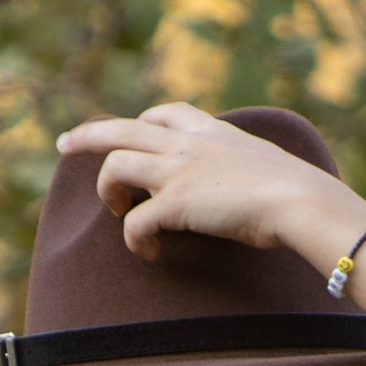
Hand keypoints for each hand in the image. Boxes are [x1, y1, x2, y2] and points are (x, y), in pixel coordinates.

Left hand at [56, 105, 363, 263]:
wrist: (301, 200)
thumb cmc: (297, 191)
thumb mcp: (266, 166)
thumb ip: (245, 168)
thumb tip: (251, 187)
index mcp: (210, 130)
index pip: (163, 113)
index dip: (139, 124)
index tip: (125, 134)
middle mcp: (186, 143)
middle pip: (121, 129)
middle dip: (88, 136)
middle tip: (65, 145)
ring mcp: (177, 170)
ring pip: (115, 167)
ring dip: (107, 192)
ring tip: (116, 213)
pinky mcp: (175, 204)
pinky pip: (133, 221)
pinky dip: (134, 240)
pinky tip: (149, 252)